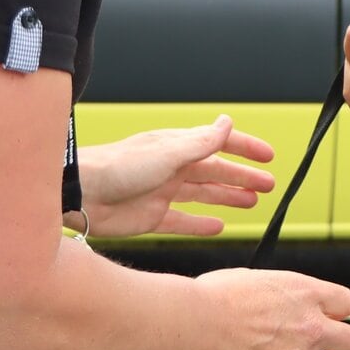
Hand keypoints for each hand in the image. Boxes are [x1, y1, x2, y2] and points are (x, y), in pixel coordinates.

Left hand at [74, 116, 275, 237]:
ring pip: (204, 195)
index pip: (218, 144)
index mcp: (176, 147)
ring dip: (228, 197)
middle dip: (243, 177)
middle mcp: (171, 168)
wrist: (79, 195)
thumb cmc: (118, 168)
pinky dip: (201, 224)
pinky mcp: (151, 217)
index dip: (245, 149)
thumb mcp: (167, 154)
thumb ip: (200, 143)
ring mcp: (162, 193)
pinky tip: (218, 226)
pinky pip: (183, 221)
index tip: (269, 157)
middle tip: (269, 185)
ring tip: (252, 202)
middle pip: (215, 172)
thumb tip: (228, 122)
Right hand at [189, 269, 349, 349]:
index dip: (338, 313)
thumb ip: (284, 294)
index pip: (348, 304)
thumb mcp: (260, 279)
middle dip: (342, 346)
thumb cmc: (217, 297)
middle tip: (327, 348)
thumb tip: (286, 302)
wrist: (197, 325)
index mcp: (307, 295)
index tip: (330, 318)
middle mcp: (311, 328)